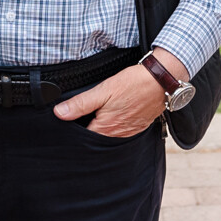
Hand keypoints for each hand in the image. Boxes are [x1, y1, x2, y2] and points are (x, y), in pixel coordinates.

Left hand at [54, 49, 181, 137]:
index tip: (68, 126)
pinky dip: (114, 128)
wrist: (162, 81)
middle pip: (96, 139)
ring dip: (101, 130)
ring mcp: (129, 132)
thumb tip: (59, 113)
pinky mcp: (138, 127)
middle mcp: (117, 135)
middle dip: (87, 132)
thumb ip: (81, 104)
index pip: (84, 138)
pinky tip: (112, 117)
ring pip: (109, 137)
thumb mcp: (103, 90)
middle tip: (80, 122)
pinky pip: (121, 133)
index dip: (74, 132)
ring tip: (96, 118)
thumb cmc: (133, 84)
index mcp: (106, 127)